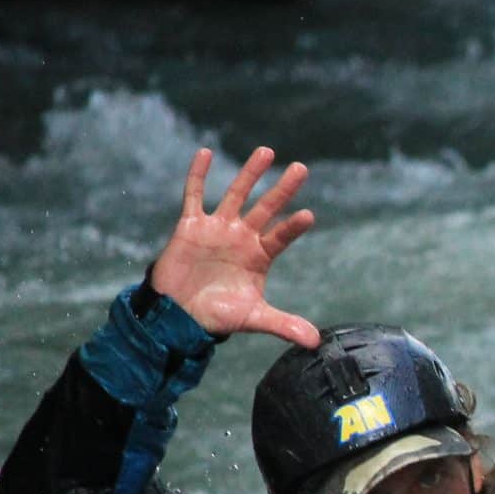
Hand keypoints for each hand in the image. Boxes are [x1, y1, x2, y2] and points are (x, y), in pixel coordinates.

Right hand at [148, 145, 319, 346]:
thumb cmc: (217, 315)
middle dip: (282, 189)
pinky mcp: (191, 226)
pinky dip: (198, 174)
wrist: (178, 315)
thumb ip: (284, 325)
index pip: (281, 236)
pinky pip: (195, 195)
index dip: (292, 227)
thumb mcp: (253, 318)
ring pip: (237, 194)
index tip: (308, 215)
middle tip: (301, 168)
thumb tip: (316, 341)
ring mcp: (217, 228)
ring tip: (266, 152)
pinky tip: (204, 152)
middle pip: (266, 207)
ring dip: (250, 173)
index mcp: (259, 255)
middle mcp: (242, 237)